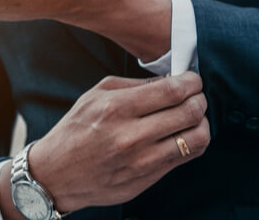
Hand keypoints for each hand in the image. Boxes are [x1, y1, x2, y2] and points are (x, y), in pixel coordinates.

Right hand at [16, 73, 211, 212]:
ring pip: (196, 138)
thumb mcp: (95, 96)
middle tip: (196, 96)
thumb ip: (134, 85)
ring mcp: (141, 161)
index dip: (192, 82)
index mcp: (117, 108)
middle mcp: (131, 136)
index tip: (193, 80)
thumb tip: (170, 80)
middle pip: (189, 112)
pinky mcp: (147, 179)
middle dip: (200, 100)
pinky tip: (184, 134)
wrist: (56, 175)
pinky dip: (193, 142)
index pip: (173, 91)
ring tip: (194, 117)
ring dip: (202, 123)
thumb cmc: (75, 130)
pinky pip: (185, 158)